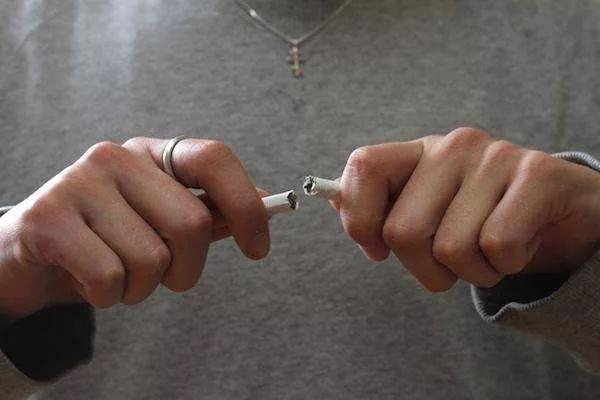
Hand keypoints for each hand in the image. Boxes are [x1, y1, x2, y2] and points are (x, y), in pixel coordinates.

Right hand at [0, 138, 269, 318]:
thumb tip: (266, 202)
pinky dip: (110, 297)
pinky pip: (111, 278)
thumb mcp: (161, 223)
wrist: (28, 257)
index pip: (214, 158)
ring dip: (142, 288)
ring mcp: (80, 183)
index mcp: (153, 155)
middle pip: (192, 222)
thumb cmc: (106, 239)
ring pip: (152, 259)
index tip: (258, 249)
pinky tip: (89, 283)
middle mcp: (118, 158)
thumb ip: (211, 213)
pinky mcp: (49, 219)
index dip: (246, 205)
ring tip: (118, 276)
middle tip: (166, 278)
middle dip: (188, 269)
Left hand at [335, 127, 599, 291]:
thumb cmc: (485, 220)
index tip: (376, 250)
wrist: (564, 216)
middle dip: (425, 268)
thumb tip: (337, 205)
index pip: (363, 166)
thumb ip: (384, 208)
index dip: (358, 217)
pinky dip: (505, 265)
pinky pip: (496, 246)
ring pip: (450, 248)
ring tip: (492, 250)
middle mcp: (451, 146)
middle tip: (453, 260)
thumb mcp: (431, 212)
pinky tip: (520, 246)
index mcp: (419, 153)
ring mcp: (494, 157)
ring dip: (471, 272)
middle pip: (402, 231)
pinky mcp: (537, 176)